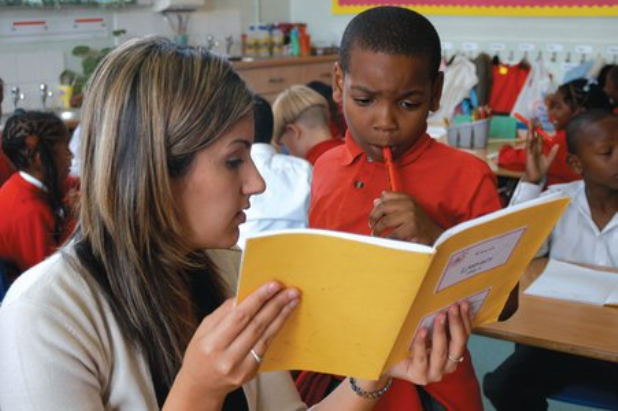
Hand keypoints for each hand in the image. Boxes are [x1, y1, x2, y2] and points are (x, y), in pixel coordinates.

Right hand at [165, 282, 299, 409]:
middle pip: (256, 325)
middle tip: (290, 290)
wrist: (200, 385)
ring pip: (266, 336)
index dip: (259, 299)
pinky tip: (283, 317)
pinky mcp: (251, 373)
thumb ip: (224, 311)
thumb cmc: (200, 353)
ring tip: (292, 300)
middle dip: (275, 304)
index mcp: (212, 344)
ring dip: (282, 316)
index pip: (240, 316)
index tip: (274, 285)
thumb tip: (246, 294)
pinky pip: (266, 346)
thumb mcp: (204, 328)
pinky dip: (275, 329)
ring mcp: (241, 368)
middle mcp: (227, 358)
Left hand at [369, 191, 442, 244]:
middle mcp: (409, 204)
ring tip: (376, 235)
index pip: (385, 197)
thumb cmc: (419, 223)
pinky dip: (385, 240)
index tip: (373, 216)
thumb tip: (376, 201)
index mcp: (407, 199)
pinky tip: (384, 242)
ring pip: (385, 222)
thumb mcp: (408, 209)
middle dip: (373, 218)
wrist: (435, 235)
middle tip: (371, 226)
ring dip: (377, 230)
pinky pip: (392, 235)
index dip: (376, 207)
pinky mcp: (412, 229)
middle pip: (382, 208)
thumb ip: (393, 204)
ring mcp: (410, 216)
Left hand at [387, 301, 472, 384]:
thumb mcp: (427, 333)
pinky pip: (421, 358)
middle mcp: (447, 366)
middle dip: (456, 324)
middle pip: (458, 345)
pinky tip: (422, 331)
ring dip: (441, 332)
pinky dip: (422, 343)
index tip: (463, 303)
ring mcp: (434, 373)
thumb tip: (446, 301)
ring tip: (440, 315)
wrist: (389, 363)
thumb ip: (438, 324)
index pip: (464, 337)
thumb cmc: (409, 344)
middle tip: (453, 307)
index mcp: (452, 355)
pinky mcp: (418, 376)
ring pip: (442, 352)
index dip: (465, 320)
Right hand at [524, 122, 558, 183]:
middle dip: (534, 128)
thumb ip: (553, 153)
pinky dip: (530, 139)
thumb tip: (557, 144)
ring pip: (531, 138)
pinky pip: (529, 145)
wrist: (536, 177)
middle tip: (533, 119)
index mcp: (538, 150)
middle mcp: (533, 149)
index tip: (539, 123)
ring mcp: (530, 151)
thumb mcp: (549, 160)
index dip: (539, 131)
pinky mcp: (528, 154)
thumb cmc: (541, 170)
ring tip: (530, 122)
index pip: (539, 138)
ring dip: (530, 130)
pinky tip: (530, 134)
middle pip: (534, 136)